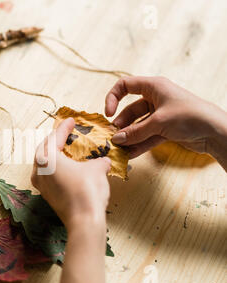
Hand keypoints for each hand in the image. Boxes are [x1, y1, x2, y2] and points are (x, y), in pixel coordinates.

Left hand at [31, 118, 110, 282]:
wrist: (84, 221)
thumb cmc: (87, 191)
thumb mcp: (97, 169)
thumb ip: (98, 161)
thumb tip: (103, 161)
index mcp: (47, 158)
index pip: (55, 137)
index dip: (64, 128)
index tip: (71, 120)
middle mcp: (39, 169)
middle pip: (44, 148)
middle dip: (55, 140)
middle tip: (66, 133)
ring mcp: (41, 184)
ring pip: (44, 162)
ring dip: (54, 154)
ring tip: (66, 149)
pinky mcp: (46, 194)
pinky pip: (48, 174)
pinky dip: (55, 167)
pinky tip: (67, 167)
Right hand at [105, 76, 226, 159]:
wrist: (216, 132)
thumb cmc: (190, 116)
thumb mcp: (159, 122)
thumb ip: (136, 132)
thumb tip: (117, 139)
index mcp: (154, 87)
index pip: (125, 85)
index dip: (113, 98)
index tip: (108, 113)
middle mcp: (156, 99)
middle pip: (130, 110)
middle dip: (121, 125)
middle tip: (112, 138)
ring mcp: (160, 115)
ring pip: (138, 126)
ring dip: (129, 137)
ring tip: (119, 149)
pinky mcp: (165, 129)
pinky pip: (147, 136)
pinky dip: (139, 145)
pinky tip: (130, 155)